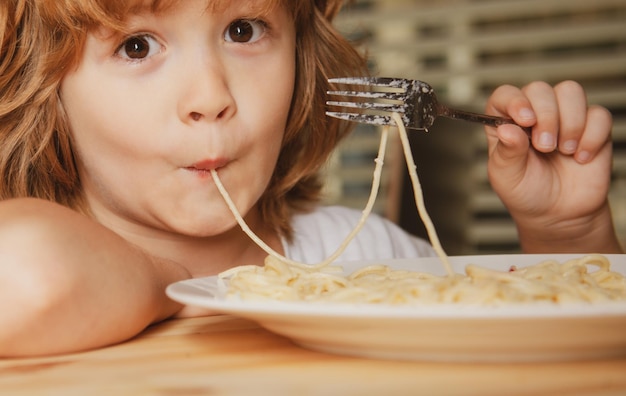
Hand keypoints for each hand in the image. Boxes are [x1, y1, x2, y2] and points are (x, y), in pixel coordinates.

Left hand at [485, 80, 621, 252]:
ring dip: (569, 121)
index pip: (506, 95)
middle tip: (544, 147)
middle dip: (545, 116)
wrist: (559, 214)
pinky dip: (591, 136)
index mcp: (506, 122)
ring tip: (563, 151)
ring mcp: (564, 117)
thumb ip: (506, 152)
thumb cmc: (526, 193)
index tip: (524, 119)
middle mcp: (534, 114)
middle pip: (540, 89)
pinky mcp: (591, 127)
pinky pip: (599, 114)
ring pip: (571, 92)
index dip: (515, 100)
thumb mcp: (507, 176)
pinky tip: (580, 157)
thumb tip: (507, 129)